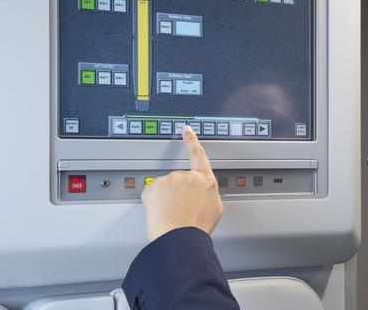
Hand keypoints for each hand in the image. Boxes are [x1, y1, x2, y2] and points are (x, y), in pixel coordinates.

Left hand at [141, 125, 223, 241]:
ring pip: (165, 188)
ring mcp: (169, 180)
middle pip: (180, 180)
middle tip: (181, 211)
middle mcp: (187, 176)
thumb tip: (203, 192)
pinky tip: (161, 214)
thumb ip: (208, 193)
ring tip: (172, 216)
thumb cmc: (197, 227)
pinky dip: (154, 203)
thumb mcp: (215, 208)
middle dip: (178, 192)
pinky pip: (152, 194)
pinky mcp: (153, 187)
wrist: (180, 238)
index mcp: (205, 180)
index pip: (198, 155)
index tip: (186, 130)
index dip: (192, 141)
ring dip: (166, 199)